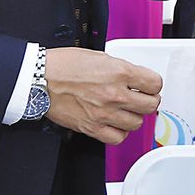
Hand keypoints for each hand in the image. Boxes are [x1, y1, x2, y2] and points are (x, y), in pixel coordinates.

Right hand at [45, 48, 162, 143]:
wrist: (40, 80)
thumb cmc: (63, 65)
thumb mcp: (99, 57)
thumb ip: (120, 69)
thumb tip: (133, 78)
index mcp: (119, 72)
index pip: (154, 83)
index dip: (153, 84)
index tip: (149, 86)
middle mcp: (115, 94)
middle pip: (150, 105)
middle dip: (149, 101)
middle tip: (142, 98)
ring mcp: (104, 113)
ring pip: (137, 123)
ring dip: (134, 116)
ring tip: (127, 110)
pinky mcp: (92, 128)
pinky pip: (118, 138)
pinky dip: (120, 132)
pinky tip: (116, 124)